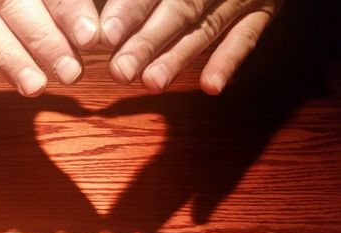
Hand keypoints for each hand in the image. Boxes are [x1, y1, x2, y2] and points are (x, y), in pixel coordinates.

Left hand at [100, 0, 282, 94]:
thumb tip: (105, 24)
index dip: (131, 9)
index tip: (107, 35)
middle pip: (180, 8)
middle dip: (147, 42)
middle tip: (120, 71)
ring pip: (207, 27)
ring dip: (179, 57)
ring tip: (152, 82)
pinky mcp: (264, 8)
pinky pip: (247, 37)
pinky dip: (229, 61)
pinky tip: (210, 86)